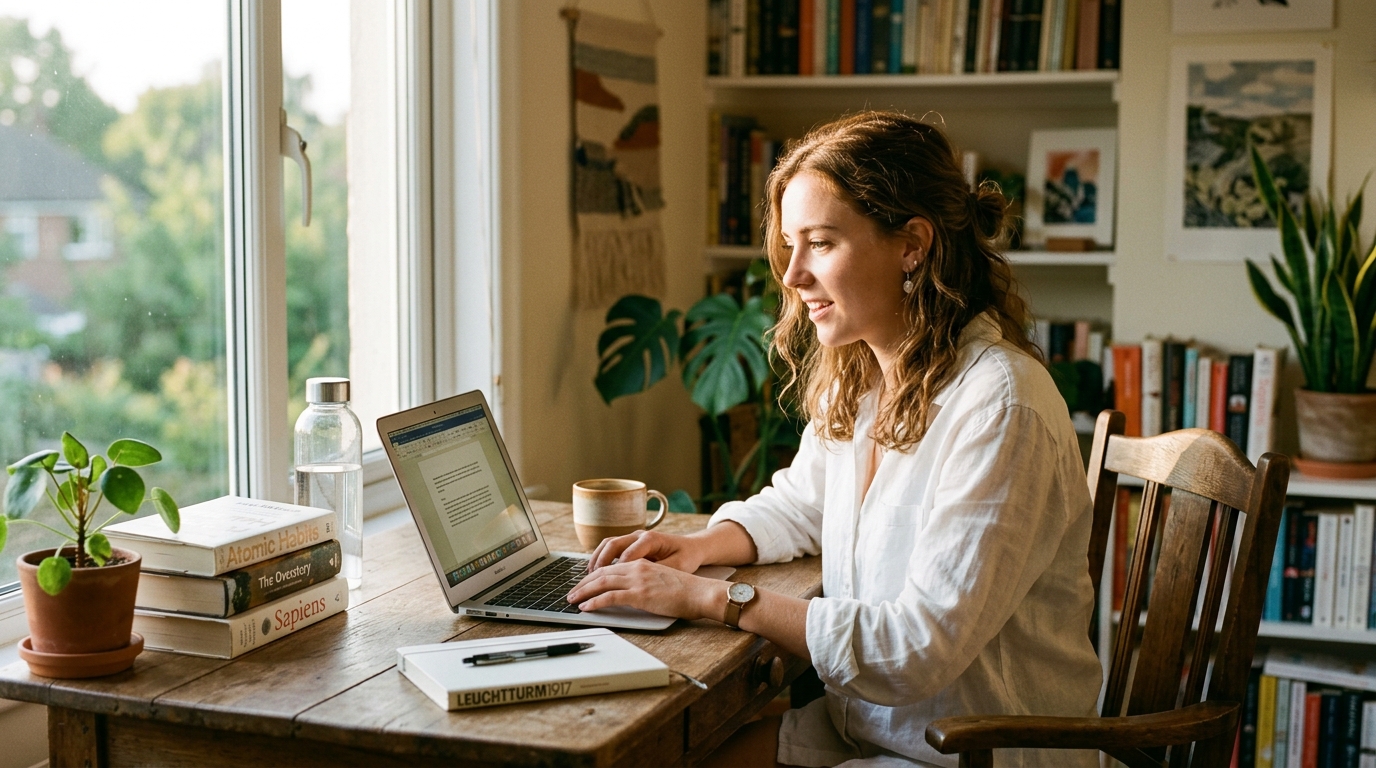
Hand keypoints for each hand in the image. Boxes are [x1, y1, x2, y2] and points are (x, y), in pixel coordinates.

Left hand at [567, 558, 726, 620]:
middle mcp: (636, 568)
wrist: (700, 593)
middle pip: (601, 573)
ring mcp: (637, 580)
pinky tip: (586, 608)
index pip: (610, 568)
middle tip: (571, 593)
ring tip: (572, 600)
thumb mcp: (660, 580)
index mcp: (641, 563)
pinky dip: (594, 602)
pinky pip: (610, 597)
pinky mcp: (639, 595)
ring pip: (601, 583)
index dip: (593, 576)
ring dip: (583, 592)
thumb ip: (643, 582)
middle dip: (583, 584)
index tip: (583, 585)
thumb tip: (629, 593)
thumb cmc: (685, 591)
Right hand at [588, 529, 706, 572]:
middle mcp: (639, 535)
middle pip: (612, 545)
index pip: (628, 554)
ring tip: (588, 576)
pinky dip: (601, 557)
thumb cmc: (686, 557)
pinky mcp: (631, 542)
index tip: (607, 585)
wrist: (692, 547)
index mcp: (651, 539)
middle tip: (589, 581)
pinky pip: (611, 547)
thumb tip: (640, 582)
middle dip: (599, 563)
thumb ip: (658, 572)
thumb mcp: (677, 567)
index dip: (616, 570)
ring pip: (608, 543)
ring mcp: (634, 537)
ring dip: (597, 559)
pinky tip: (595, 571)